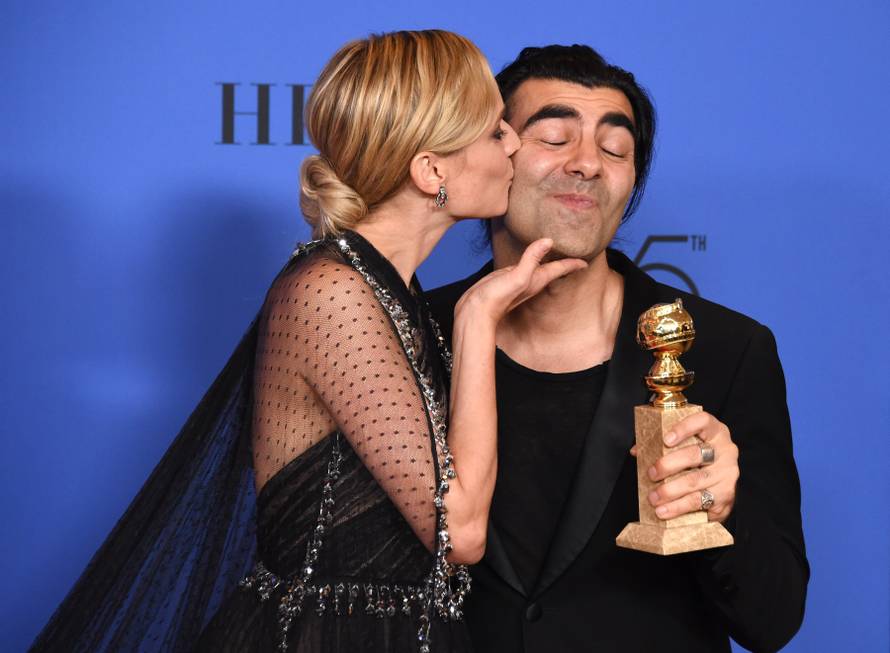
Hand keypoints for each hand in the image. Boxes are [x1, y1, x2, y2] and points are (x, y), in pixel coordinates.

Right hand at [455, 238, 586, 322]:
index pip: (560, 269)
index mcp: (537, 279)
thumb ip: (531, 259)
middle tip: (576, 254)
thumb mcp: (517, 276)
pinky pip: (523, 265)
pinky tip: (527, 257)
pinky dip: (529, 259)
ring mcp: (518, 279)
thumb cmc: (496, 298)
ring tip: (556, 252)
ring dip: (548, 260)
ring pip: (538, 267)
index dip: (574, 264)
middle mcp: (530, 279)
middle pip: (553, 268)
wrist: (475, 312)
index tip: (586, 260)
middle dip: (564, 261)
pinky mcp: (505, 278)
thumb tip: (549, 240)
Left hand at [631, 411, 738, 522]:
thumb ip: (661, 445)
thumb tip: (636, 451)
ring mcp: (727, 473)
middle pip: (694, 455)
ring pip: (695, 481)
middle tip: (651, 474)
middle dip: (668, 465)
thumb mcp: (683, 448)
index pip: (702, 421)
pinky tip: (664, 511)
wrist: (720, 489)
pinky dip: (678, 507)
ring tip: (653, 498)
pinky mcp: (726, 495)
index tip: (665, 440)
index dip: (683, 428)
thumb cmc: (695, 462)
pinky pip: (699, 502)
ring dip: (670, 491)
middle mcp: (726, 450)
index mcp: (714, 431)